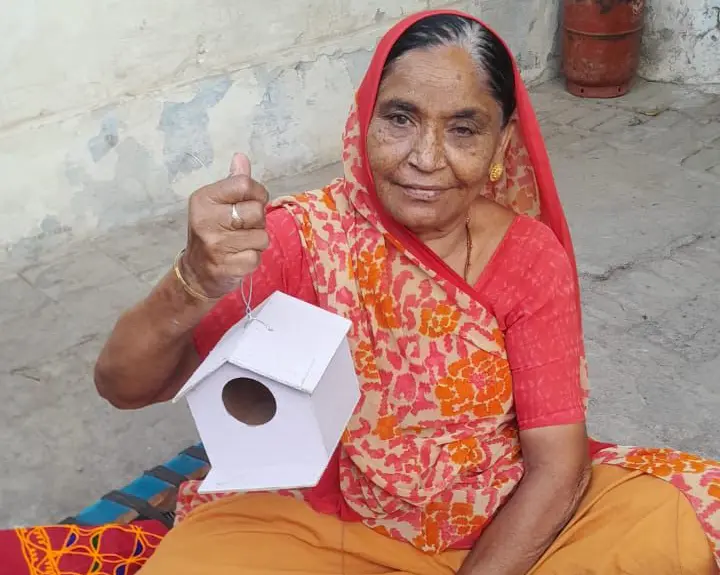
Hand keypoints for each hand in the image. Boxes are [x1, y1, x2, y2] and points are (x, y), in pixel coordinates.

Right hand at [181, 153, 269, 298]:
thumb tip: (241, 157)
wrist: (197, 272)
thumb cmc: (212, 232)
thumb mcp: (217, 204)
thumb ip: (233, 182)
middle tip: (242, 228)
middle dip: (257, 221)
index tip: (249, 203)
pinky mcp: (228, 266)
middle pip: (257, 211)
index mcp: (204, 199)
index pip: (244, 184)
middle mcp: (207, 220)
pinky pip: (257, 257)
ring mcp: (216, 245)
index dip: (256, 194)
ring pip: (262, 236)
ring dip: (256, 241)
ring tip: (240, 243)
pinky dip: (253, 258)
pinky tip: (238, 257)